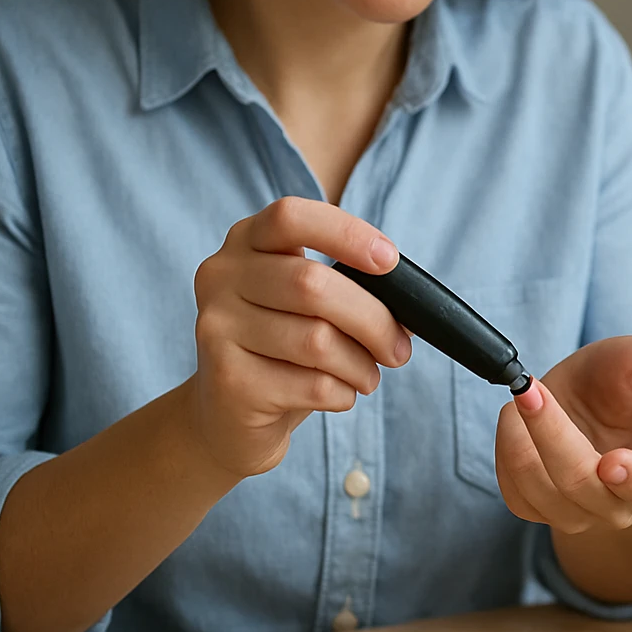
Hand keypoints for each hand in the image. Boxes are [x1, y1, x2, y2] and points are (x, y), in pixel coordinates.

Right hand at [184, 197, 410, 478]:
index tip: (389, 261)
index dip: (345, 233)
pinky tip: (340, 394)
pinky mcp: (227, 380)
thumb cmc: (286, 348)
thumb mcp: (313, 306)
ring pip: (316, 340)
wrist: (231, 414)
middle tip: (399, 349)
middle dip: (373, 320)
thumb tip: (415, 303)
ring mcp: (216, 327)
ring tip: (368, 375)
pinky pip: (311, 385)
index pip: (290, 217)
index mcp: (246, 241)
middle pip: (312, 284)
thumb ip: (354, 290)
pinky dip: (343, 392)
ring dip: (361, 364)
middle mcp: (220, 276)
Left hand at [494, 336, 631, 533]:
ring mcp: (576, 509)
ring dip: (523, 444)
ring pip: (545, 497)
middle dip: (553, 435)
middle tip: (532, 389)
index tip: (612, 463)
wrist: (590, 395)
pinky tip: (514, 420)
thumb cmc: (627, 380)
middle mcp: (617, 499)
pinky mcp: (537, 506)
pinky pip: (517, 496)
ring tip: (522, 395)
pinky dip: (507, 457)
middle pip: (584, 487)